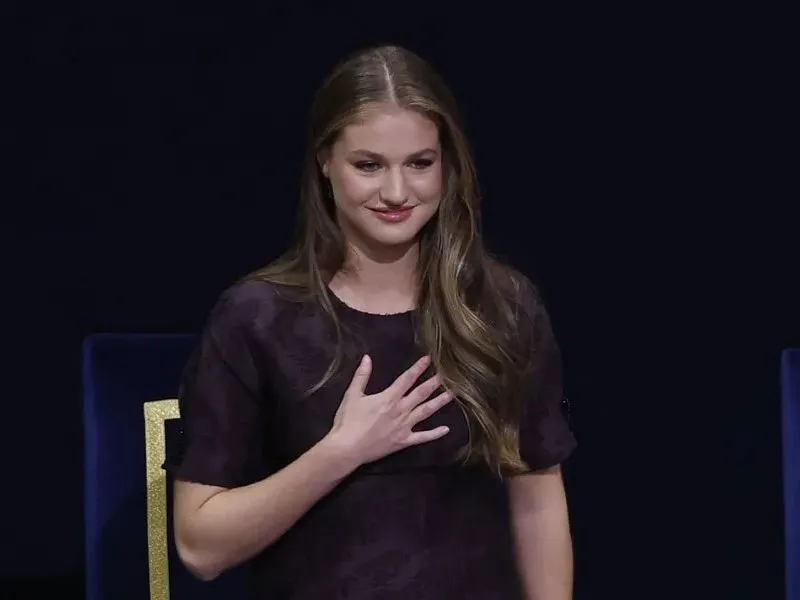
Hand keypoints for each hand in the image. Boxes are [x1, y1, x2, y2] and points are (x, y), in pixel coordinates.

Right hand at [325, 354, 453, 466]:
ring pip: (426, 412)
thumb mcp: (352, 395)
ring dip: (439, 402)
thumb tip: (367, 357)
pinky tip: (446, 429)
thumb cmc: (348, 421)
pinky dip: (435, 434)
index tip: (429, 359)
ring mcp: (404, 426)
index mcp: (389, 398)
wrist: (347, 449)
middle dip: (434, 382)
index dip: (418, 368)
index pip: (407, 379)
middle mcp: (400, 410)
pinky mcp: (403, 441)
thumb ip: (361, 376)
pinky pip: (422, 437)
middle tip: (449, 374)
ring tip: (452, 394)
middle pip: (421, 393)